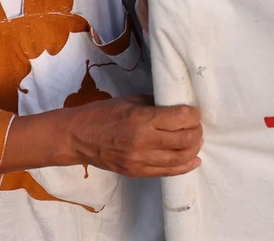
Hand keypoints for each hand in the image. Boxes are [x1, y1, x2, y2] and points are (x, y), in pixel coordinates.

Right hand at [67, 94, 202, 176]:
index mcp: (142, 120)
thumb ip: (155, 104)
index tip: (194, 112)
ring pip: (179, 159)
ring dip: (193, 149)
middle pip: (184, 140)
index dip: (193, 115)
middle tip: (196, 126)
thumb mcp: (131, 101)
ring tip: (196, 141)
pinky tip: (193, 161)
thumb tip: (178, 106)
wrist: (77, 137)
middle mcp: (143, 142)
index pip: (181, 119)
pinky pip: (166, 172)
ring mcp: (139, 160)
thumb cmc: (102, 114)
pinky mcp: (136, 172)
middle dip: (196, 132)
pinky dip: (184, 167)